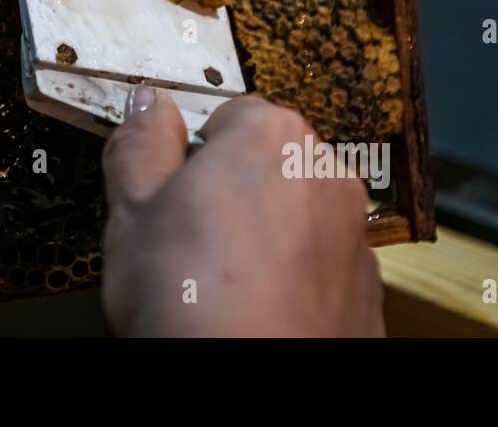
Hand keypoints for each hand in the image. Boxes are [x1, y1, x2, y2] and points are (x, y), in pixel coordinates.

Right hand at [101, 86, 384, 336]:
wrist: (255, 390)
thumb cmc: (196, 306)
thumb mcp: (132, 212)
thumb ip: (139, 144)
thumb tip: (146, 106)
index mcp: (269, 135)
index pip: (223, 114)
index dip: (186, 155)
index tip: (165, 191)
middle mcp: (323, 173)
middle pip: (263, 162)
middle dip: (226, 191)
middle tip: (182, 238)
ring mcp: (351, 233)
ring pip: (292, 215)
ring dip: (260, 235)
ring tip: (215, 281)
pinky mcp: (364, 288)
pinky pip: (315, 263)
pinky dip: (288, 277)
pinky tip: (251, 307)